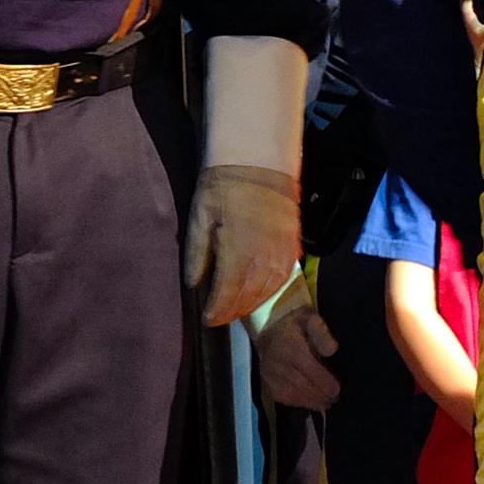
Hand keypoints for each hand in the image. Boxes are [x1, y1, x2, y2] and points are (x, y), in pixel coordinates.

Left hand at [186, 163, 300, 326]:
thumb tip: (192, 283)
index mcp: (238, 250)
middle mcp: (263, 257)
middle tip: (219, 317)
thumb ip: (196, 253)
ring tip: (236, 310)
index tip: (208, 320)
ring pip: (268, 290)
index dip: (217, 311)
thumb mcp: (199, 215)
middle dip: (233, 311)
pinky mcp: (291, 246)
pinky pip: (282, 277)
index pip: (228, 293)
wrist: (259, 163)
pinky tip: (258, 292)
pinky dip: (269, 290)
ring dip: (251, 304)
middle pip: (249, 296)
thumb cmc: (222, 187)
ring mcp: (281, 253)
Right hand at [253, 281, 339, 409]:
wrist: (268, 329)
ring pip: (293, 393)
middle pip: (302, 384)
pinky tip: (312, 402)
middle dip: (320, 394)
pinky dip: (299, 402)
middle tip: (334, 398)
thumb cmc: (294, 325)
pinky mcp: (267, 382)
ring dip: (312, 401)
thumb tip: (331, 350)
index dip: (324, 381)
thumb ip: (322, 332)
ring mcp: (270, 373)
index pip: (308, 368)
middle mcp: (277, 360)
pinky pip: (284, 397)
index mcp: (289, 344)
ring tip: (326, 402)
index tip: (337, 389)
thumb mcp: (310, 319)